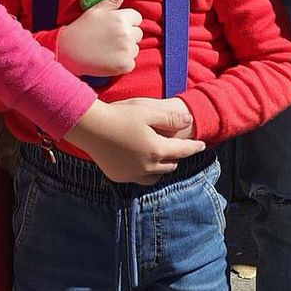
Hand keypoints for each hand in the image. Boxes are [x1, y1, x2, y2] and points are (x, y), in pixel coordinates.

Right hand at [55, 0, 142, 76]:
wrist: (69, 52)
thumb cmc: (82, 29)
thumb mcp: (96, 10)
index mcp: (121, 18)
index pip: (137, 18)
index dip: (128, 21)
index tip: (115, 27)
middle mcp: (127, 33)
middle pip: (138, 33)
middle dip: (128, 35)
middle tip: (110, 39)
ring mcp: (127, 50)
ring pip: (135, 48)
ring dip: (126, 49)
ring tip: (108, 49)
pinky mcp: (125, 65)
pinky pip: (131, 63)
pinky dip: (122, 63)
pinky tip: (109, 59)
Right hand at [74, 95, 202, 185]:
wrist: (89, 127)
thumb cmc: (120, 115)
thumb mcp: (148, 112)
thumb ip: (171, 118)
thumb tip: (189, 121)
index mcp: (157, 150)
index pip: (183, 151)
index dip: (194, 147)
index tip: (201, 145)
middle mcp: (147, 167)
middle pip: (170, 165)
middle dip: (175, 156)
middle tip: (174, 146)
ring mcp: (132, 174)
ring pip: (155, 177)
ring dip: (161, 168)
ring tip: (159, 157)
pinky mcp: (118, 176)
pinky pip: (137, 178)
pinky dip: (143, 172)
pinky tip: (138, 161)